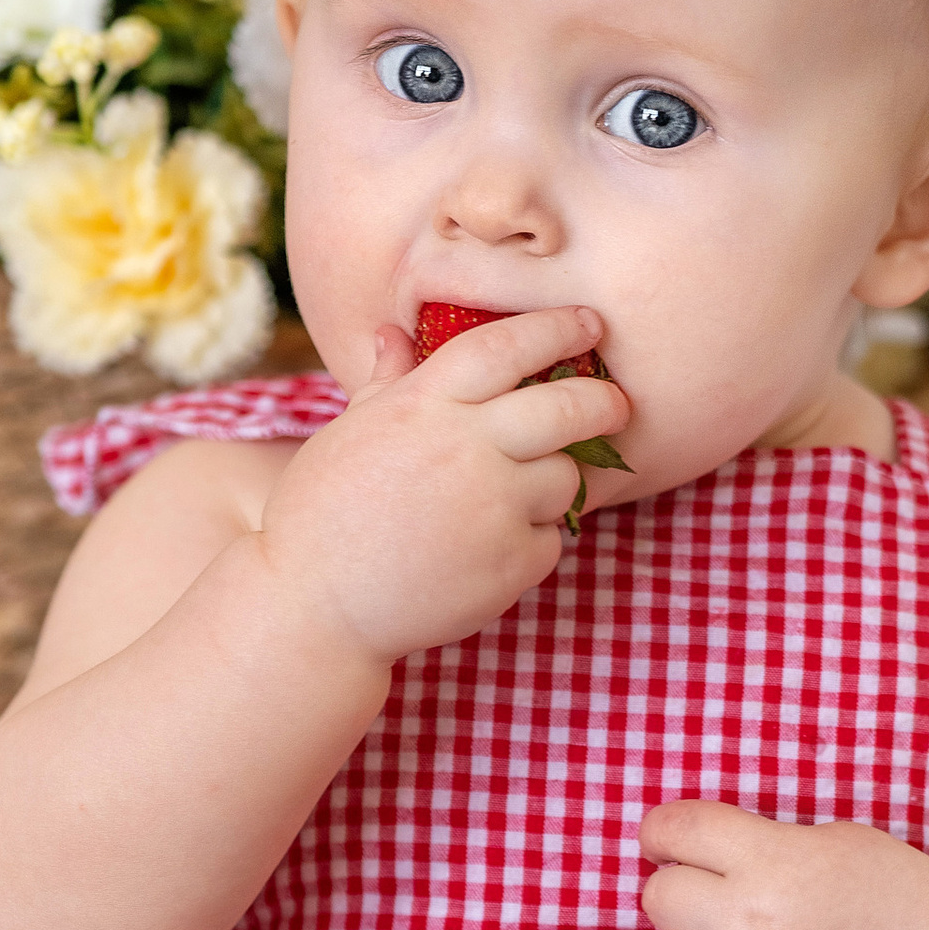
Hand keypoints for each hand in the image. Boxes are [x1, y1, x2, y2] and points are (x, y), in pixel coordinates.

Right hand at [254, 307, 632, 667]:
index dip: (557, 328)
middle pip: (568, 407)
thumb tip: (393, 333)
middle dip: (604, 401)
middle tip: (614, 405)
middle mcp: (466, 447)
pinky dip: (531, 542)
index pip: (508, 346)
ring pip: (567, 478)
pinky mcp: (509, 564)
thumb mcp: (347, 432)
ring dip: (555, 481)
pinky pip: (551, 540)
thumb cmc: (323, 512)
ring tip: (512, 497)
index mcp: (424, 404)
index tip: (590, 323)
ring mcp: (493, 507)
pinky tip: (485, 549)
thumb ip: (388, 382)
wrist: (314, 606)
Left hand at [636, 801, 928, 929]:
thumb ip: (767, 843)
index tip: (666, 846)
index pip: (676, 828)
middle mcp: (753, 922)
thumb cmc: (899, 904)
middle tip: (711, 912)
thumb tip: (698, 852)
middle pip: (658, 900)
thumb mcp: (838, 842)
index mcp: (773, 860)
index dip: (662, 834)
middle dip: (679, 900)